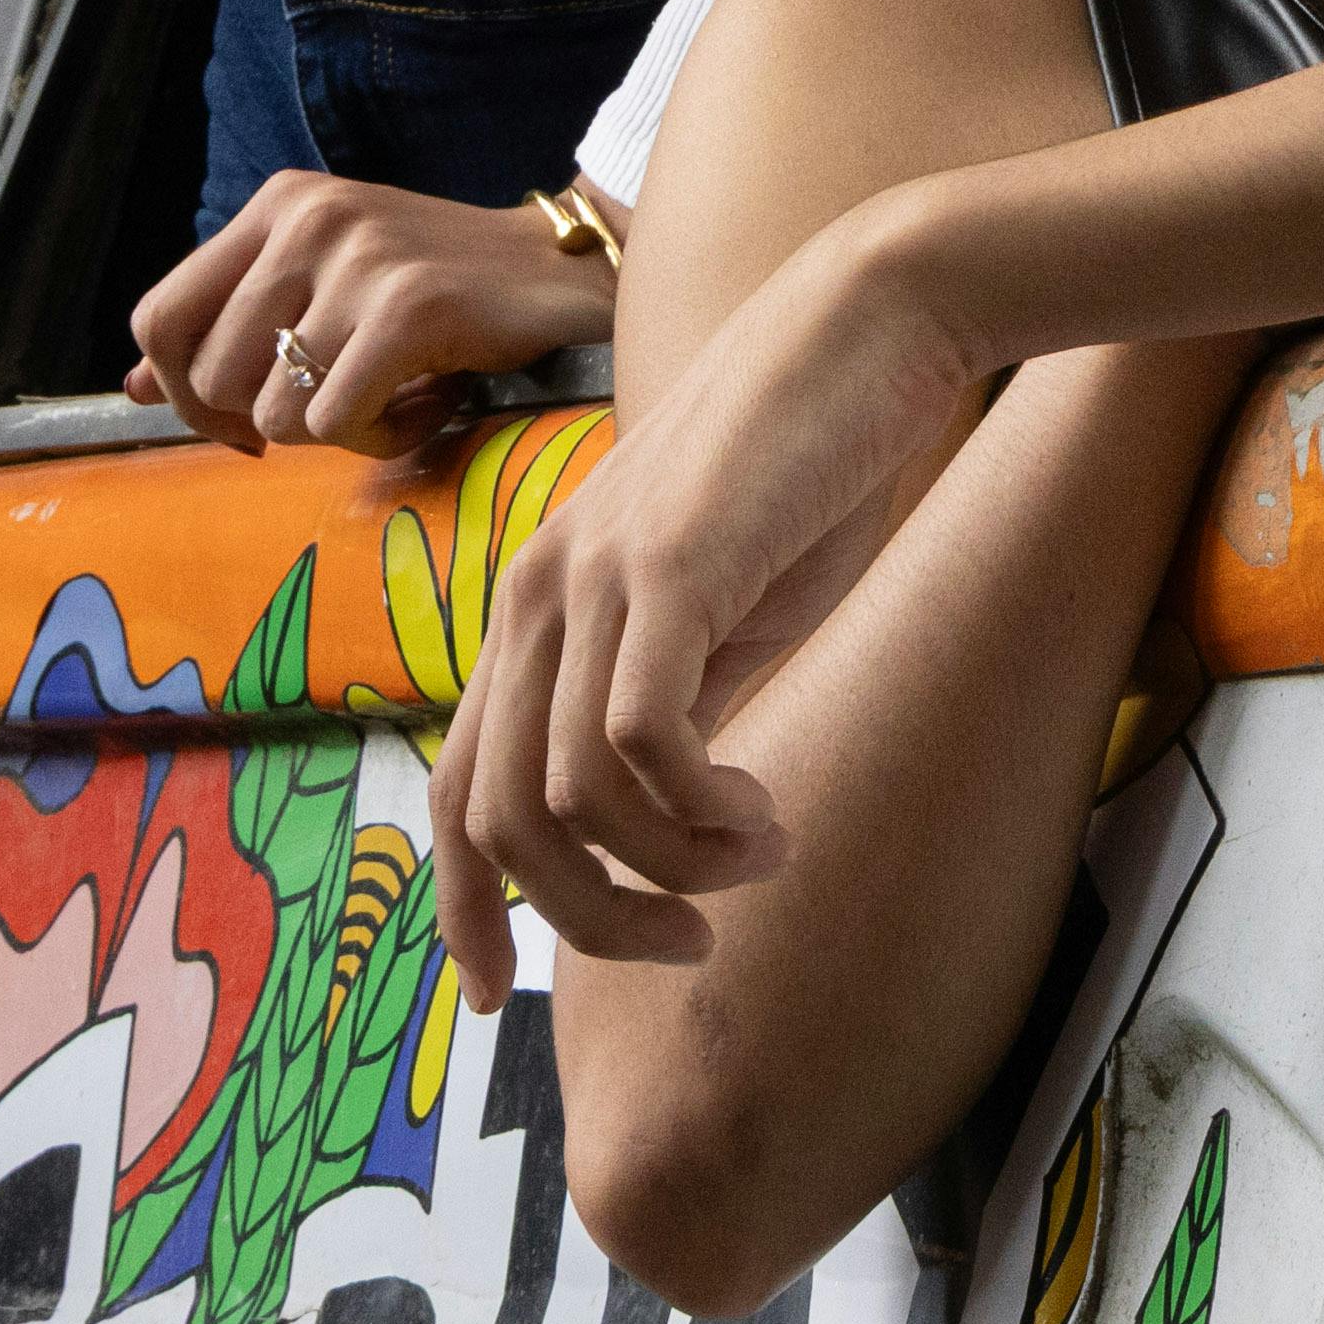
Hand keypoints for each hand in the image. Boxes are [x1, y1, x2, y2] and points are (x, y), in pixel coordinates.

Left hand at [126, 170, 613, 456]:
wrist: (560, 269)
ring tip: (392, 396)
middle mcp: (308, 219)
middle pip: (209, 380)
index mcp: (278, 204)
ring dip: (333, 432)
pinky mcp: (407, 307)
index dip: (180, 392)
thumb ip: (232, 325)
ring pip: (272, 415)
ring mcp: (358, 259)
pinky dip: (379, 439)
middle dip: (264, 424)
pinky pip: (335, 425)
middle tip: (334, 409)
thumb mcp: (323, 282)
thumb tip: (134, 389)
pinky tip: (424, 404)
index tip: (237, 419)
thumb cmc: (437, 285)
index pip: (158, 319)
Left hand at [424, 194, 987, 989]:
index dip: (465, 910)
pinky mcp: (670, 568)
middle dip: (590, 921)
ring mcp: (594, 578)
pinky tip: (763, 810)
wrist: (868, 325)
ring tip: (756, 856)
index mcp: (536, 607)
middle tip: (691, 944)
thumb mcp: (719, 612)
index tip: (503, 998)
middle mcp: (536, 594)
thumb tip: (652, 829)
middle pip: (499, 822)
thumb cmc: (803, 467)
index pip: (455, 792)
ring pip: (571, 800)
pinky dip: (700, 811)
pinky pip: (642, 743)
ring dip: (669, 870)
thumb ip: (669, 704)